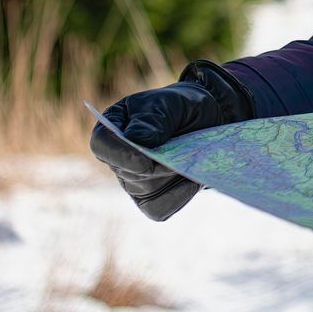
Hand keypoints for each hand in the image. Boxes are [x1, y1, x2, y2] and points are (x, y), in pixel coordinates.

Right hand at [89, 60, 253, 220]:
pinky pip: (159, 208)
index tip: (145, 162)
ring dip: (172, 179)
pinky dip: (179, 195)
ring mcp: (132, 181)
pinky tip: (193, 179)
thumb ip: (153, 117)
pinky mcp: (151, 199)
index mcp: (113, 126)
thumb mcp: (172, 103)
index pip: (102, 145)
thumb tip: (135, 138)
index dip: (120, 156)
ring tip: (192, 160)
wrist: (210, 121)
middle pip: (127, 174)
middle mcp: (118, 157)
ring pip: (145, 193)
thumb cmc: (184, 107)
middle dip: (158, 167)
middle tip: (186, 151)